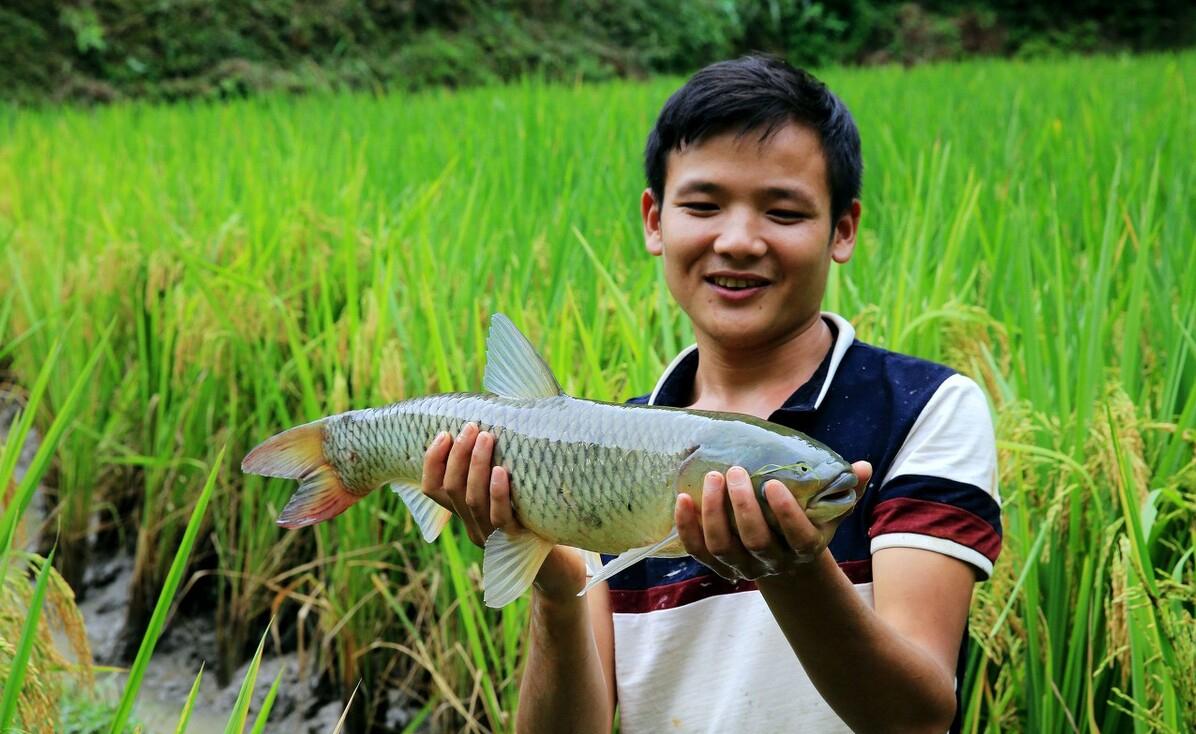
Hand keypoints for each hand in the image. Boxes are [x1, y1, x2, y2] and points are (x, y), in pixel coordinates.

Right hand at [421, 424, 586, 599]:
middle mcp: (474, 525)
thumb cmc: (537, 513)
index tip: (443, 433)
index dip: (432, 462)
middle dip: (458, 455)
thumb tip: (503, 411)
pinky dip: (498, 492)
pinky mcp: (518, 541)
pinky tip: (502, 471)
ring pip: (472, 500)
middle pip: (452, 489)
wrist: (562, 562)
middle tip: (471, 428)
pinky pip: (500, 517)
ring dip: (476, 465)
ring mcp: (494, 535)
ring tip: (487, 437)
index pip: (432, 489)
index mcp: (466, 513)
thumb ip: (499, 461)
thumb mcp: (512, 488)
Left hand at [675, 461, 871, 580]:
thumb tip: (863, 466)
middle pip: (755, 540)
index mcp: (805, 548)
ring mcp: (742, 567)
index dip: (786, 513)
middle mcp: (773, 562)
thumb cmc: (808, 524)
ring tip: (711, 478)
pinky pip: (698, 552)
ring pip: (722, 547)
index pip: (797, 536)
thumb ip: (848, 490)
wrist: (785, 561)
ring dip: (713, 513)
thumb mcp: (830, 510)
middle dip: (742, 506)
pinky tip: (682, 499)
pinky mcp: (718, 566)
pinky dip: (687, 528)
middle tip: (735, 471)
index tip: (774, 484)